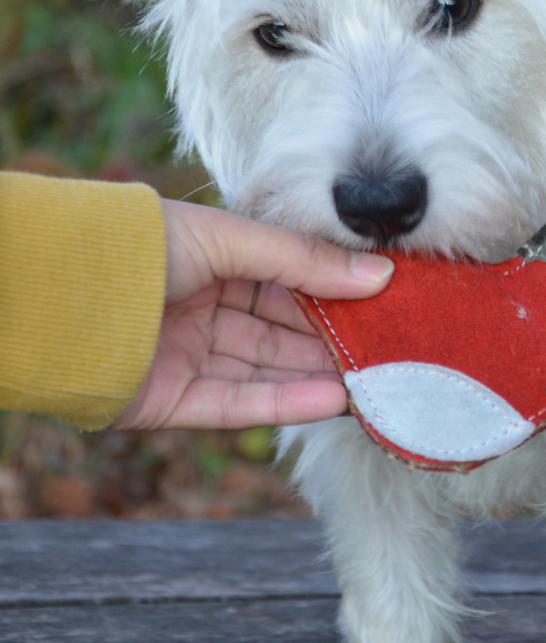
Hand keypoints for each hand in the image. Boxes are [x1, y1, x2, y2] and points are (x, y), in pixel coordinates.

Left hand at [111, 199, 392, 430]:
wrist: (55, 295)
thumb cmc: (141, 248)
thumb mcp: (230, 239)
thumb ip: (302, 259)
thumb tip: (378, 273)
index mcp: (217, 261)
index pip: (290, 279)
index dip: (337, 289)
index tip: (387, 297)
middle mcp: (206, 308)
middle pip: (283, 329)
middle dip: (335, 337)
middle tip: (393, 345)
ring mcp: (189, 355)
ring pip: (268, 369)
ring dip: (320, 375)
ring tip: (376, 380)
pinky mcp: (173, 401)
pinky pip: (239, 404)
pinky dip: (286, 403)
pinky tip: (333, 400)